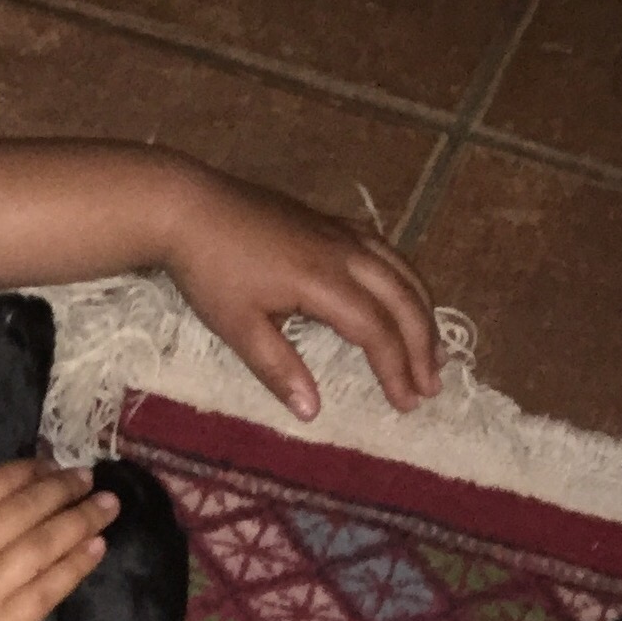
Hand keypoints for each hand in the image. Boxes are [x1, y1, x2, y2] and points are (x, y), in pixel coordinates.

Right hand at [0, 460, 118, 620]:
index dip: (25, 472)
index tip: (48, 464)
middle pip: (26, 508)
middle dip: (63, 488)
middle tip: (89, 477)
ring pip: (45, 542)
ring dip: (81, 519)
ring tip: (108, 506)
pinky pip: (48, 589)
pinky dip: (76, 565)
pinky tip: (97, 549)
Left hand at [162, 163, 441, 418]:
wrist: (189, 208)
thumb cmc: (210, 272)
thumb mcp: (238, 328)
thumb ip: (278, 369)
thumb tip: (312, 411)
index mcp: (325, 281)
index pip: (376, 331)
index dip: (395, 369)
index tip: (406, 403)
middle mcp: (346, 252)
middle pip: (402, 299)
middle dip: (422, 345)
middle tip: (432, 385)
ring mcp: (341, 232)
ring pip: (401, 270)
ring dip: (422, 311)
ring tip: (432, 350)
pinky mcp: (331, 222)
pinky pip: (385, 250)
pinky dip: (404, 278)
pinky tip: (404, 296)